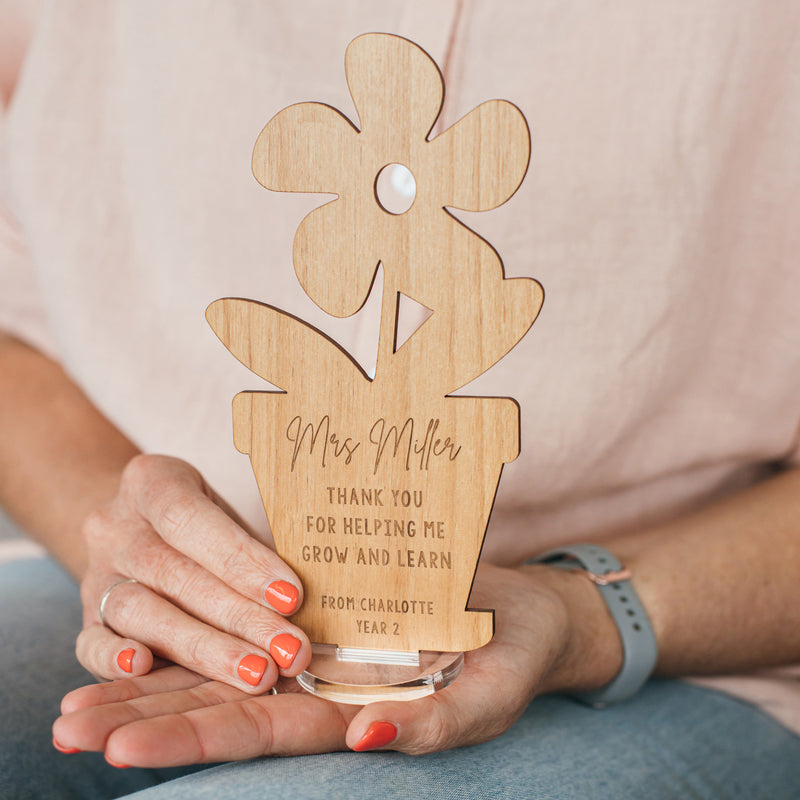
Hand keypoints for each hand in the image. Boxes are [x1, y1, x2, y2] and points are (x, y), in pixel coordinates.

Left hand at [53, 563, 622, 763]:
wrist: (523, 607)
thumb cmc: (515, 660)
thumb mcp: (486, 701)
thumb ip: (432, 725)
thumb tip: (365, 741)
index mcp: (349, 714)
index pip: (258, 732)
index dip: (192, 740)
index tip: (120, 747)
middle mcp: (320, 682)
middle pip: (223, 702)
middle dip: (146, 716)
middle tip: (68, 725)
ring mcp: (319, 636)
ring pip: (227, 656)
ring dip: (158, 670)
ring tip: (82, 690)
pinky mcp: (327, 592)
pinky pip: (260, 600)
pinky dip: (213, 606)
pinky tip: (161, 607)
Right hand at [77, 454, 310, 692]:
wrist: (133, 524)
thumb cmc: (202, 522)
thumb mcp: (226, 512)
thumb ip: (254, 545)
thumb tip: (311, 596)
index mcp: (151, 481)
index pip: (192, 518)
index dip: (242, 559)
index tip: (292, 597)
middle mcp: (114, 525)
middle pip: (174, 573)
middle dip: (239, 617)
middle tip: (289, 651)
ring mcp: (95, 572)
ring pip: (140, 612)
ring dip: (203, 648)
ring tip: (256, 673)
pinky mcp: (84, 618)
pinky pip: (91, 642)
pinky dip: (117, 661)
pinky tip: (149, 671)